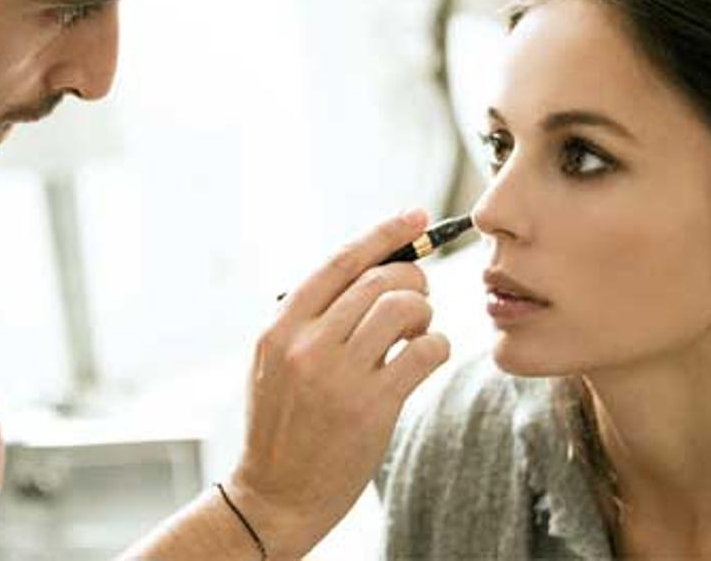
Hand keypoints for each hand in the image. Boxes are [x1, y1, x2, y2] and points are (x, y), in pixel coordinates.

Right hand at [226, 210, 450, 557]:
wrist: (275, 495)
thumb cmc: (282, 425)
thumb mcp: (274, 363)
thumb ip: (308, 320)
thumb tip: (368, 271)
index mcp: (280, 327)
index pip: (340, 262)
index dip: (384, 233)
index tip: (416, 216)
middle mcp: (305, 345)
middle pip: (379, 280)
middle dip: (413, 280)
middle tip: (419, 299)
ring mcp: (338, 376)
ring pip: (404, 308)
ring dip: (425, 313)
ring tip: (418, 331)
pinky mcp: (370, 407)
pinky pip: (424, 351)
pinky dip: (436, 346)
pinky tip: (428, 356)